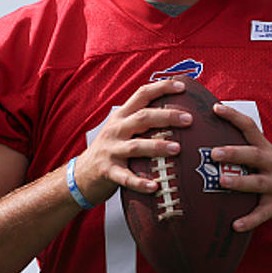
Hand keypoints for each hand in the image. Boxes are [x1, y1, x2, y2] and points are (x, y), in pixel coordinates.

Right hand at [74, 79, 193, 205]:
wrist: (82, 172)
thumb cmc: (112, 148)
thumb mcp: (122, 128)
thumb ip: (143, 120)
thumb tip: (179, 113)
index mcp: (122, 116)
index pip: (142, 94)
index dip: (162, 88)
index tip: (183, 86)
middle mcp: (116, 129)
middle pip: (142, 117)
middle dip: (167, 116)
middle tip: (189, 119)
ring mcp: (111, 150)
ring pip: (136, 146)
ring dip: (157, 146)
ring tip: (177, 149)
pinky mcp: (108, 171)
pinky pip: (126, 177)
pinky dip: (140, 182)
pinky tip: (155, 186)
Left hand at [212, 103, 271, 232]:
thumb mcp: (267, 160)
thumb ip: (246, 151)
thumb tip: (211, 142)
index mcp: (267, 151)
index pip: (250, 128)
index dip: (234, 116)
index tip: (215, 107)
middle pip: (254, 155)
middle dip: (234, 152)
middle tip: (213, 153)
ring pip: (258, 183)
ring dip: (240, 182)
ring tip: (222, 182)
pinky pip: (262, 214)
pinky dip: (249, 220)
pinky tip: (235, 225)